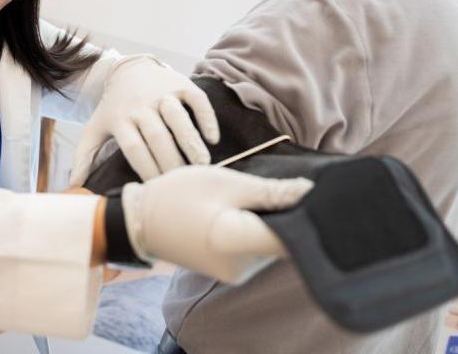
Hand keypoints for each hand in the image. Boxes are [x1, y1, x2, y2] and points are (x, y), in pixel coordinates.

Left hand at [70, 56, 219, 184]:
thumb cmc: (113, 108)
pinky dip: (206, 118)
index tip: (157, 189)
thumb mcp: (95, 128)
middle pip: (158, 136)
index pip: (134, 148)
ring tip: (202, 165)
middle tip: (184, 184)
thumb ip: (84, 157)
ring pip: (178, 118)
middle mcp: (140, 105)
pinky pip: (196, 100)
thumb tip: (73, 186)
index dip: (147, 169)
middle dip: (171, 162)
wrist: (129, 70)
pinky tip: (213, 138)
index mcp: (120, 119)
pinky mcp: (181, 83)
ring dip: (191, 142)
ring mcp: (162, 93)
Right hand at [121, 165, 312, 283]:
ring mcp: (237, 274)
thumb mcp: (226, 183)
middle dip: (291, 214)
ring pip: (272, 245)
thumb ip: (271, 192)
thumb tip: (310, 192)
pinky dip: (260, 231)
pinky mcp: (232, 271)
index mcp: (237, 243)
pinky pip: (258, 250)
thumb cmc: (178, 196)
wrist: (138, 222)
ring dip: (274, 222)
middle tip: (290, 187)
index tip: (319, 193)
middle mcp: (241, 268)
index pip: (293, 236)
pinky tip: (250, 211)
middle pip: (285, 241)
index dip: (311, 213)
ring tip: (262, 197)